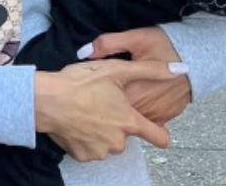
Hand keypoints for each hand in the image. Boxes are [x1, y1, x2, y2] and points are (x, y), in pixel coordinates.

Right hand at [35, 59, 180, 161]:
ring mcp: (100, 151)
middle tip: (100, 105)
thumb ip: (149, 70)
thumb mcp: (115, 70)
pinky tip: (75, 122)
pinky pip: (90, 149)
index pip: (158, 137)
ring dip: (100, 131)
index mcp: (129, 121)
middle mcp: (118, 141)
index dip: (160, 132)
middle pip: (126, 136)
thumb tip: (180, 70)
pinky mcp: (82, 156)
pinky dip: (85, 138)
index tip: (156, 129)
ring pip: (107, 143)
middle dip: (116, 124)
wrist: (45, 100)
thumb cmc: (79, 83)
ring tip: (85, 112)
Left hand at [81, 27, 192, 125]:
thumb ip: (109, 44)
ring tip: (113, 96)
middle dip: (106, 103)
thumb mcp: (136, 38)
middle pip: (117, 112)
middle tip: (100, 90)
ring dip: (122, 109)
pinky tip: (134, 99)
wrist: (200, 56)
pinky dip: (139, 112)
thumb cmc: (167, 45)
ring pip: (132, 118)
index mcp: (134, 89)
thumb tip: (85, 52)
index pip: (105, 100)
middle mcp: (146, 106)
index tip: (89, 86)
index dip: (95, 94)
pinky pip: (147, 120)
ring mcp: (157, 114)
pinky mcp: (167, 116)